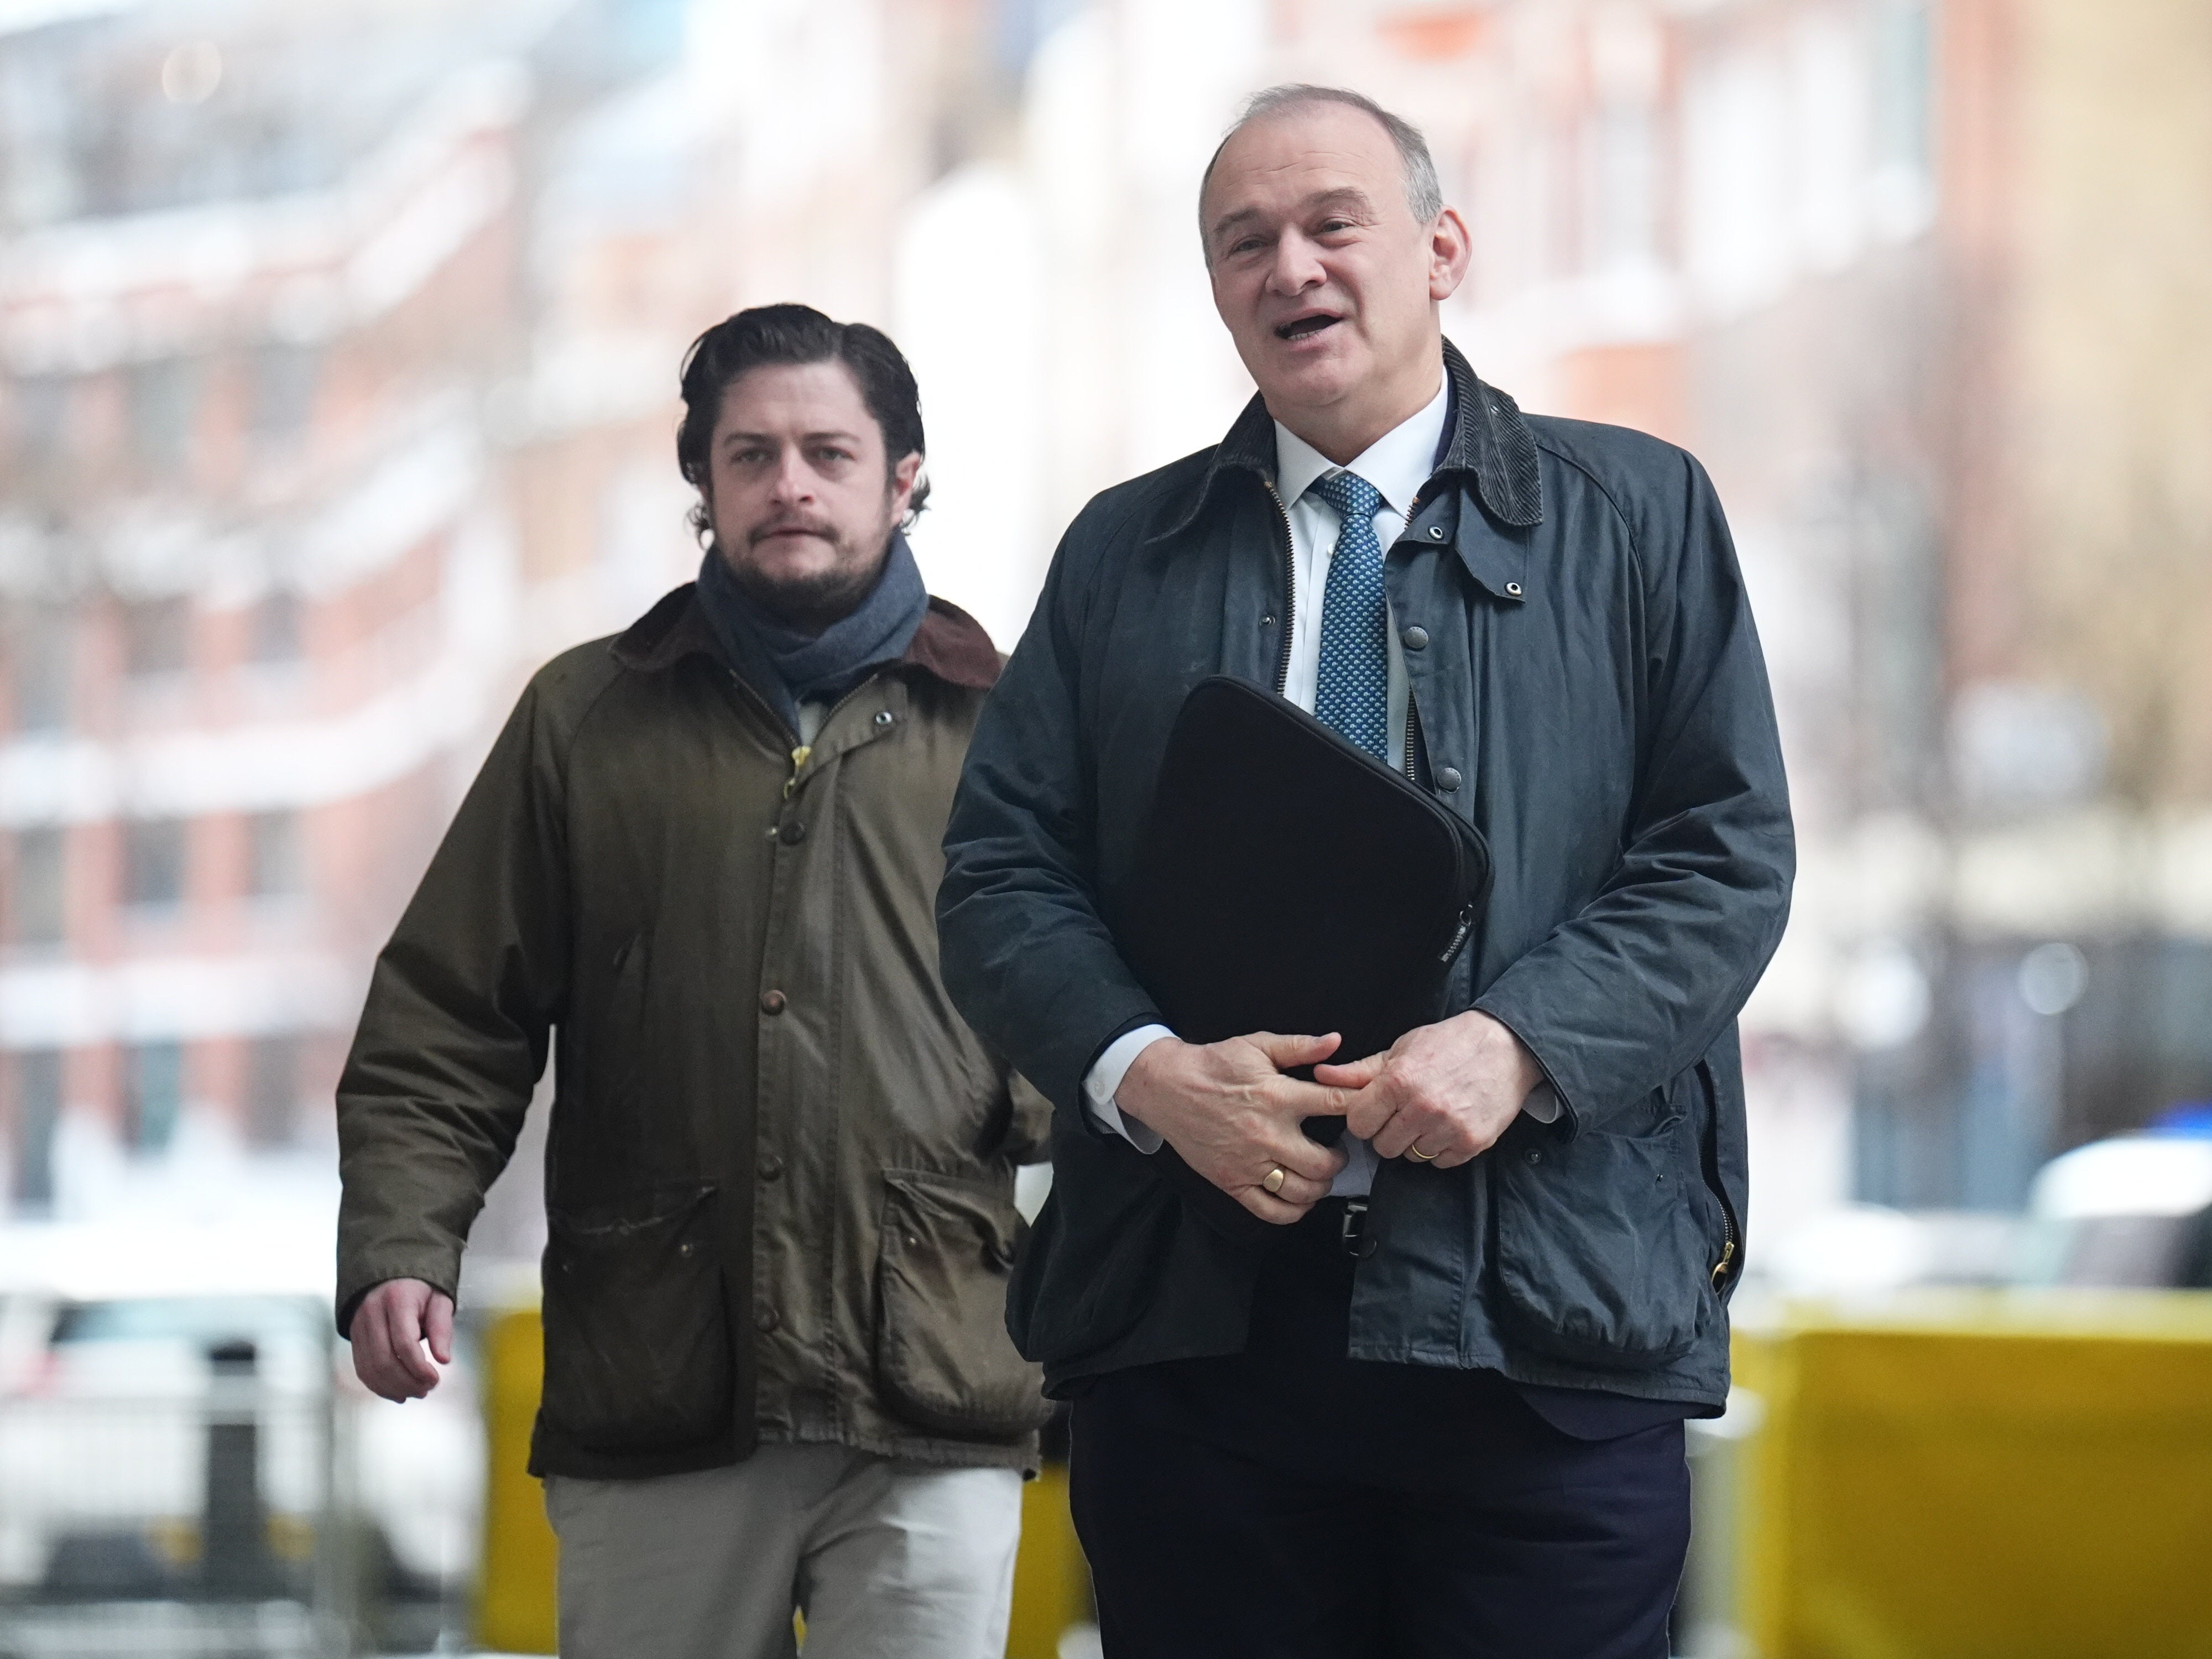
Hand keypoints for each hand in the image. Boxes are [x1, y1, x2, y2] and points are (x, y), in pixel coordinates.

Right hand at [349, 1278, 454, 1402]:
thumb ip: (442, 1327)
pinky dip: (379, 1387)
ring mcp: (358, 1327)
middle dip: (407, 1382)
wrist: (390, 1277)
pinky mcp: (354, 1339)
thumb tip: (444, 1359)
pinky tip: (398, 1392)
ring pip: (370, 1369)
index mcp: (396, 1300)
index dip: (419, 1368)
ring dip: (394, 1389)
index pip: (404, 1343)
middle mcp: (372, 1313)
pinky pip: (362, 1370)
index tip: (436, 1379)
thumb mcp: (439, 1299)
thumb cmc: (420, 1290)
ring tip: (417, 1393)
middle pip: (384, 1360)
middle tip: (427, 1389)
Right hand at [1117, 1032, 1352, 1222]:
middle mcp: (1266, 1134)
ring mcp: (1249, 1163)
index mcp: (1277, 1096)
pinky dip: (1293, 1211)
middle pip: (1324, 1163)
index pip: (1335, 1106)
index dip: (1360, 1108)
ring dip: (1320, 1186)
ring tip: (1319, 1173)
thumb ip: (1299, 1046)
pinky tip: (1298, 1196)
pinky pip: (1271, 1211)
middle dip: (1340, 1160)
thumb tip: (1335, 1041)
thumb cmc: (1213, 1064)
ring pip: (1301, 1191)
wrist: (1166, 1088)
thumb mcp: (1257, 1045)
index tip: (1366, 1111)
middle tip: (1337, 1152)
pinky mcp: (1232, 1183)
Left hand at [1313, 1010, 1542, 1169]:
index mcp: (1398, 1081)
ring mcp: (1448, 1128)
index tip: (1375, 1110)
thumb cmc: (1449, 1044)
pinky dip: (1440, 1149)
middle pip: (1381, 1146)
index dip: (1364, 1118)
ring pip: (1410, 1157)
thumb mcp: (1400, 1049)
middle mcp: (1422, 1107)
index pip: (1358, 1124)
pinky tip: (1447, 1125)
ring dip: (1414, 1141)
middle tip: (1403, 1113)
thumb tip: (1321, 1075)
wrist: (1505, 1047)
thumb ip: (1359, 1070)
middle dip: (1387, 1132)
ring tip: (1427, 1116)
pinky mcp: (1471, 1143)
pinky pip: (1439, 1163)